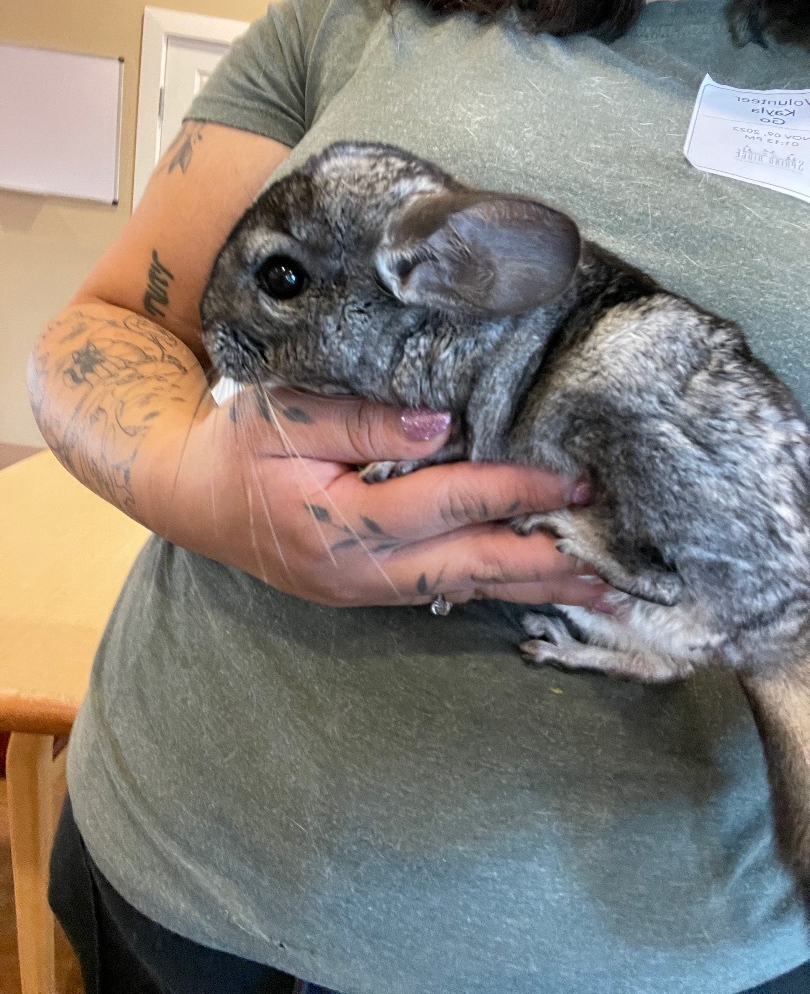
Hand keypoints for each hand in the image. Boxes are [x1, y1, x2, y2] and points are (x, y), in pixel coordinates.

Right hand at [158, 385, 609, 608]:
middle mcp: (360, 569)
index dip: (516, 491)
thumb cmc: (236, 446)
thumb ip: (364, 420)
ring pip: (463, 591)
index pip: (448, 503)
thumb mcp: (283, 415)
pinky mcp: (367, 589)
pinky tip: (533, 588)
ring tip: (598, 595)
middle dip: (547, 564)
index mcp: (340, 521)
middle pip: (471, 569)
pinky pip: (441, 592)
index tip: (576, 482)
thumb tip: (445, 425)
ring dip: (532, 590)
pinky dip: (493, 588)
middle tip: (616, 567)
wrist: (189, 497)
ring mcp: (364, 588)